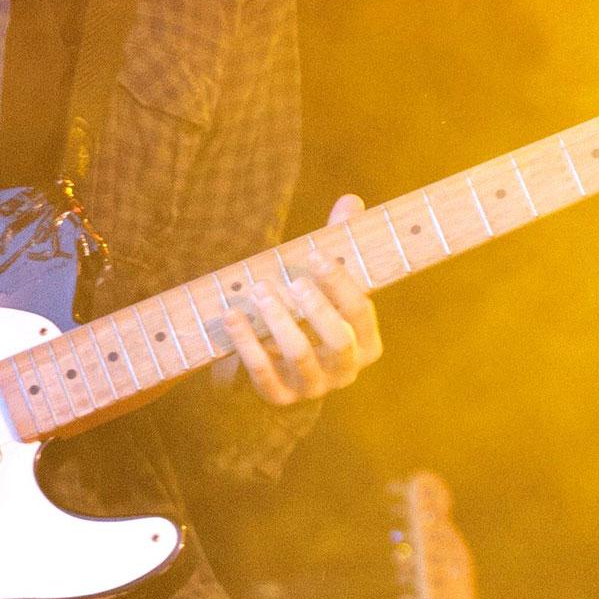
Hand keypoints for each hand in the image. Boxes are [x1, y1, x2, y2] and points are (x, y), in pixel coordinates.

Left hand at [221, 193, 384, 405]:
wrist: (278, 368)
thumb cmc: (307, 313)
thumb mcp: (324, 283)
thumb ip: (337, 244)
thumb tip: (350, 202)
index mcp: (365, 342)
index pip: (361, 312)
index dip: (341, 283)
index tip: (316, 255)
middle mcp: (344, 369)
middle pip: (338, 340)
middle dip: (315, 309)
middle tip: (293, 282)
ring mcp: (312, 387)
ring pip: (300, 357)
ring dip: (279, 322)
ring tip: (260, 290)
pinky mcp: (278, 397)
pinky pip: (263, 375)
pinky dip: (247, 344)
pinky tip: (233, 316)